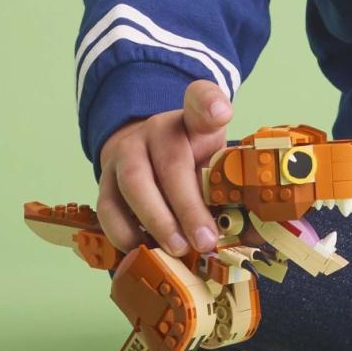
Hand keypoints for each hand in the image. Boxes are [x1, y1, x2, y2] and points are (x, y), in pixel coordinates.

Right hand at [94, 80, 235, 256]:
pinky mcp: (105, 179)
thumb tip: (246, 232)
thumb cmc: (191, 163)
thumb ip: (230, 187)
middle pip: (171, 162)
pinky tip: (144, 250)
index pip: (202, 100)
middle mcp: (158, 130)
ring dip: (157, 221)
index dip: (210, 105)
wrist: (146, 154)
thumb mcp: (216, 162)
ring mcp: (127, 152)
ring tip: (178, 249)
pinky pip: (109, 206)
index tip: (220, 114)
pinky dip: (125, 233)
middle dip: (188, 207)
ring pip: (134, 184)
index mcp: (194, 122)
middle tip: (205, 241)